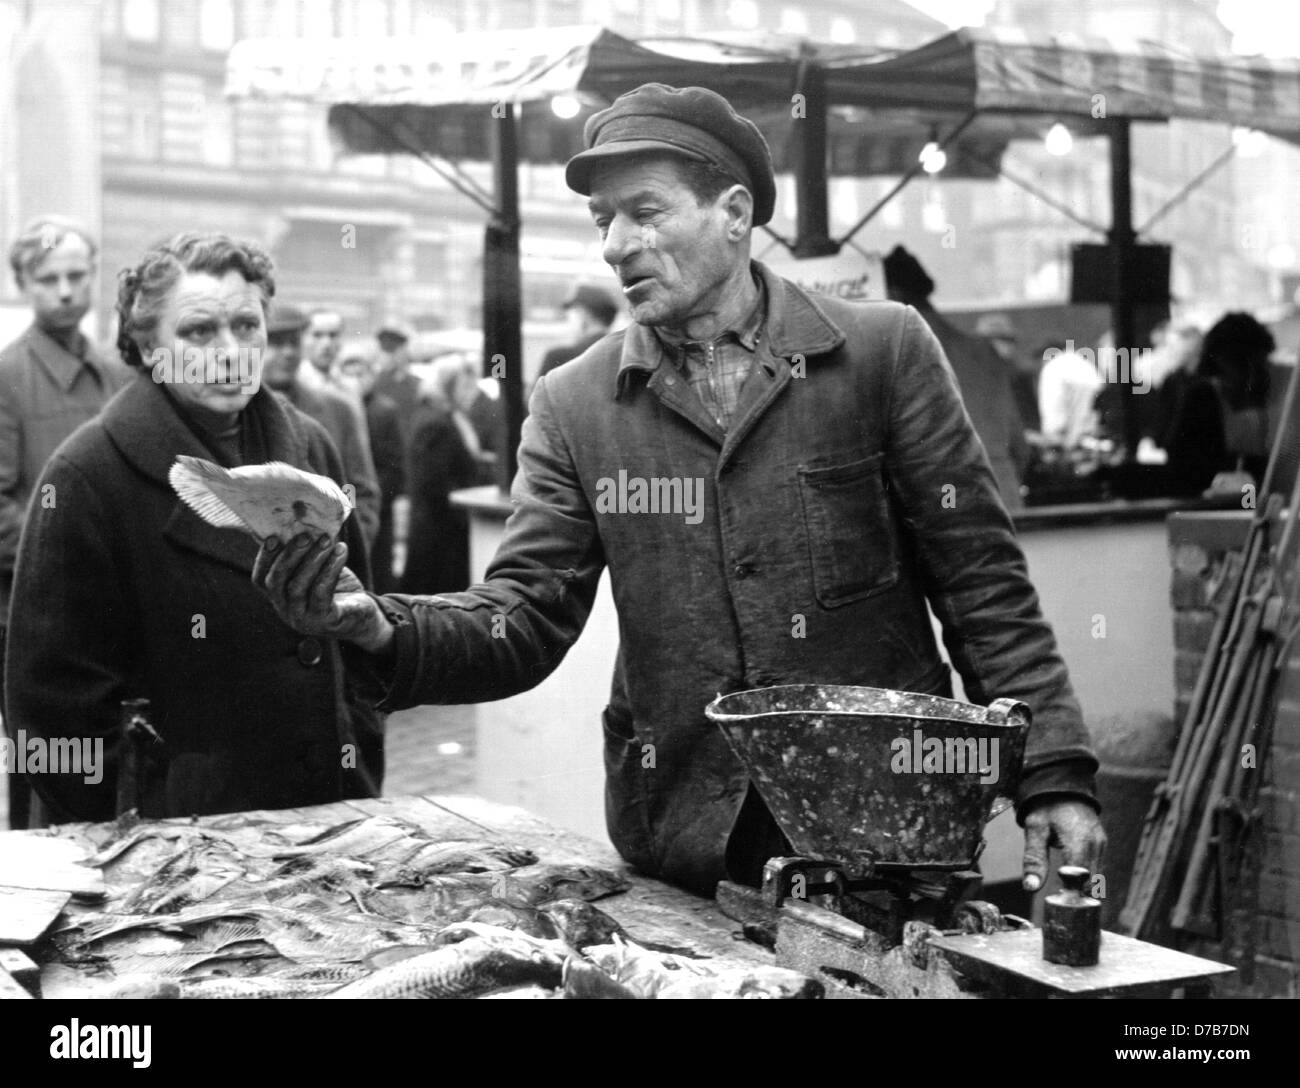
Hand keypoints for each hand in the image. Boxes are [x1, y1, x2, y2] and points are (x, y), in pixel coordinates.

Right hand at [252, 533, 393, 652]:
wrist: (364, 615)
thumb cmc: (337, 587)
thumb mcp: (318, 569)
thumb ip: (306, 552)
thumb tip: (304, 518)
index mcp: (279, 596)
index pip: (260, 579)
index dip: (263, 558)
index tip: (273, 537)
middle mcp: (286, 610)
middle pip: (276, 582)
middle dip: (289, 555)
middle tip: (305, 535)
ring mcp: (303, 619)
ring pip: (297, 586)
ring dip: (312, 559)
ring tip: (327, 540)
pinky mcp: (324, 621)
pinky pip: (322, 593)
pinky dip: (330, 569)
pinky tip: (341, 551)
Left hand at [1020, 798, 1105, 892]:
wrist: (1062, 784)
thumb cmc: (1045, 806)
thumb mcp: (1034, 830)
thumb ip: (1034, 860)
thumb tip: (1031, 888)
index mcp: (1080, 841)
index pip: (1081, 879)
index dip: (1070, 893)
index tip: (1057, 898)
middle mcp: (1096, 844)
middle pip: (1091, 882)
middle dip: (1077, 892)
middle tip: (1060, 895)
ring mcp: (1102, 843)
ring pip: (1096, 876)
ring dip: (1082, 884)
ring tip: (1064, 883)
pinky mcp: (1102, 843)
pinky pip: (1097, 866)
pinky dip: (1086, 874)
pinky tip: (1071, 874)